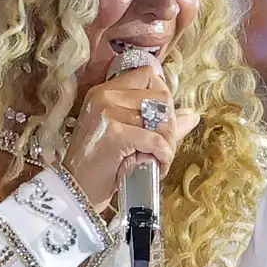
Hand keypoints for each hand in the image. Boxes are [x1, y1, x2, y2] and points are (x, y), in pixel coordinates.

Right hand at [60, 53, 195, 217]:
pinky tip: (157, 166)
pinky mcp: (115, 134)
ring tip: (159, 159)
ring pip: (161, 119)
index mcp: (104, 91)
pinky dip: (163, 156)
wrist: (75, 192)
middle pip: (160, 96)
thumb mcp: (126, 137)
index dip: (163, 96)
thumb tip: (192, 116)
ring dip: (168, 143)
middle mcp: (105, 96)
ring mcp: (108, 112)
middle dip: (170, 124)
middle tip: (164, 146)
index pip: (148, 74)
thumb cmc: (98, 167)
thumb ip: (157, 123)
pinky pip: (156, 140)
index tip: (162, 121)